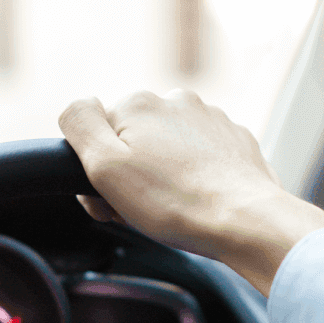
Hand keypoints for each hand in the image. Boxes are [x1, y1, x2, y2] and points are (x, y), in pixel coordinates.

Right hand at [59, 90, 323, 295]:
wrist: (246, 221)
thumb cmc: (175, 203)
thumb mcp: (105, 166)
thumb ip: (80, 124)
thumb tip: (77, 106)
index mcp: (139, 104)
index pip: (97, 135)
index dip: (99, 172)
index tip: (113, 199)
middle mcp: (177, 101)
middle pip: (135, 141)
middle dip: (132, 175)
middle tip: (143, 210)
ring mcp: (211, 119)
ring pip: (169, 150)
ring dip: (164, 177)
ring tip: (175, 209)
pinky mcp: (235, 141)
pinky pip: (202, 159)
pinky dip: (196, 178)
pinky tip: (200, 202)